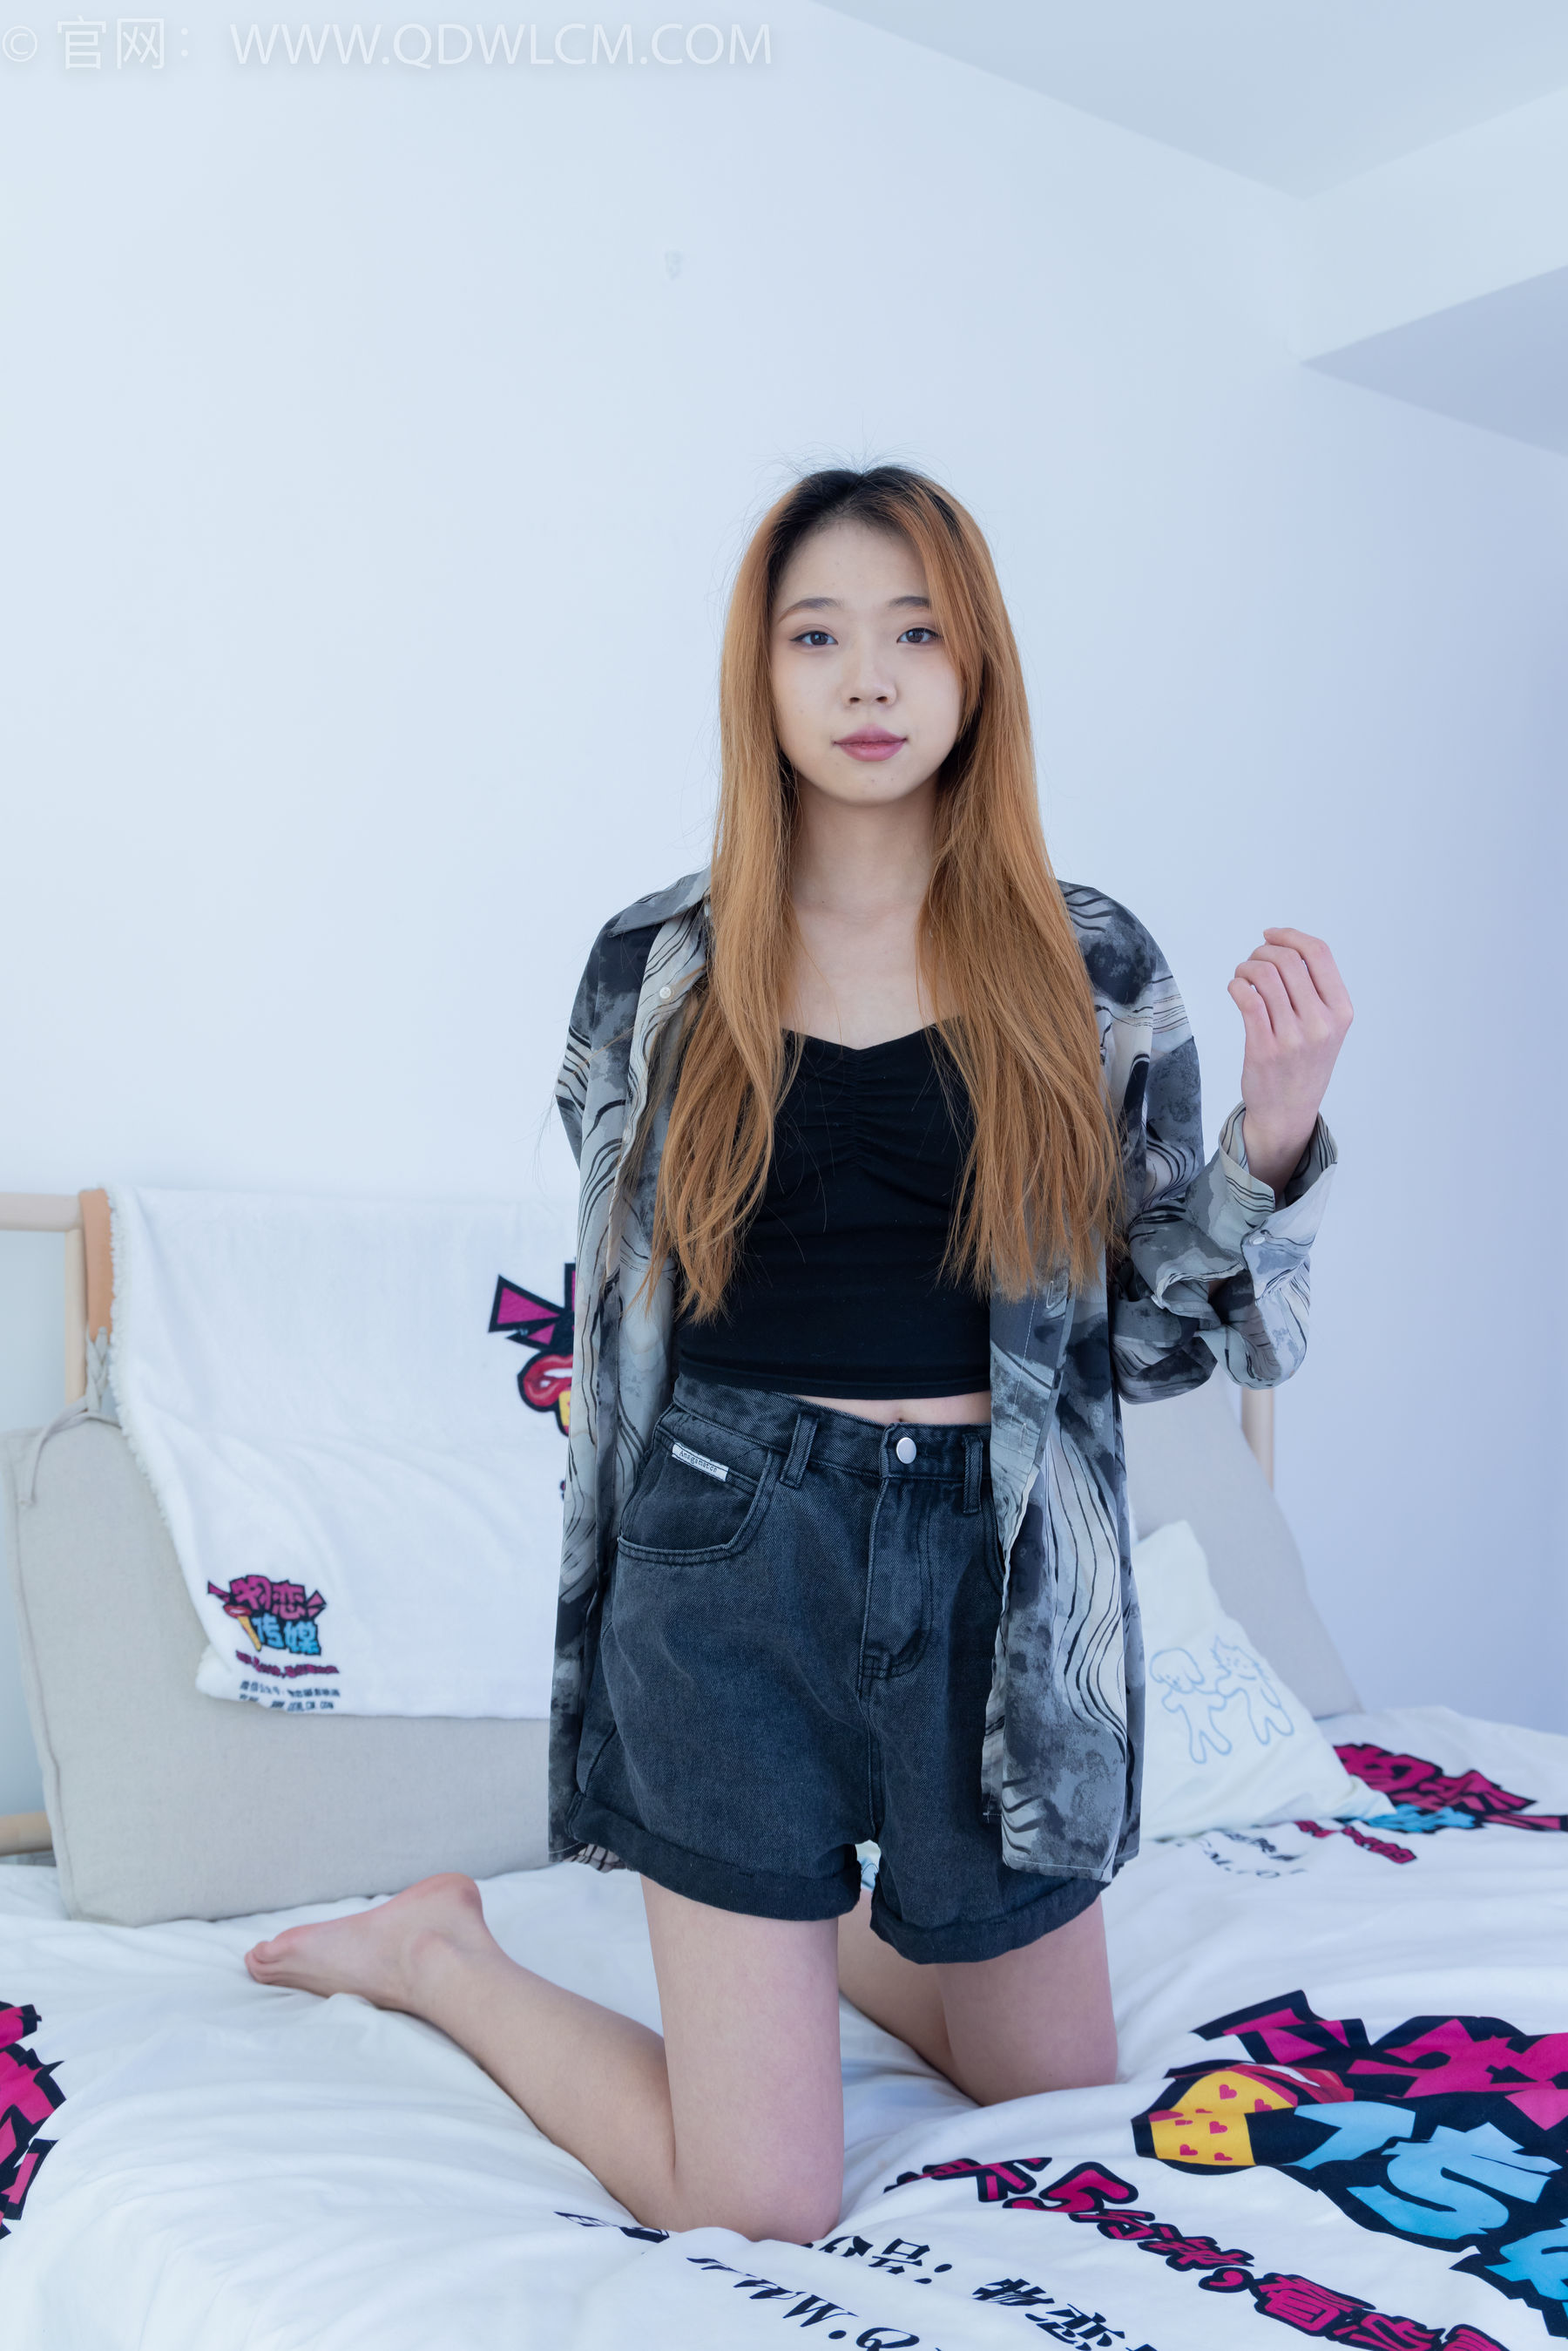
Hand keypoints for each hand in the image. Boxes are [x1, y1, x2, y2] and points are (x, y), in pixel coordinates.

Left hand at [1227, 928, 1351, 1192]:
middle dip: (1263, 951)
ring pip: (1264, 977)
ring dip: (1246, 967)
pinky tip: (1236, 989)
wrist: (1289, 1112)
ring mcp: (1293, 1037)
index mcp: (1341, 1012)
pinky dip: (1237, 985)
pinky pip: (1247, 999)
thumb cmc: (1304, 1064)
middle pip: (1288, 961)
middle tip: (1252, 960)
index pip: (1319, 954)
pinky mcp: (1264, 1049)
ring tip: (1242, 976)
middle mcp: (1321, 1023)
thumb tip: (1285, 948)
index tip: (1271, 934)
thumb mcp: (1326, 1027)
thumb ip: (1314, 990)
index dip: (1291, 936)